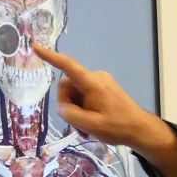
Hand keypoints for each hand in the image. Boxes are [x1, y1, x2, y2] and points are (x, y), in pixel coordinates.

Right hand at [33, 46, 176, 176]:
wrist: (141, 129)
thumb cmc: (117, 127)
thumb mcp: (91, 126)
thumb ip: (72, 115)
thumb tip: (62, 107)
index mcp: (92, 83)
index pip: (68, 66)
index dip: (51, 56)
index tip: (35, 47)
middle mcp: (96, 77)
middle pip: (68, 86)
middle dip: (68, 104)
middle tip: (78, 125)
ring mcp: (100, 81)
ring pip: (75, 92)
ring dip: (76, 110)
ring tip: (86, 128)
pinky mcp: (104, 88)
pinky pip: (84, 94)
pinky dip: (83, 108)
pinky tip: (90, 123)